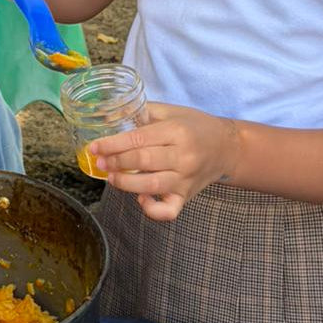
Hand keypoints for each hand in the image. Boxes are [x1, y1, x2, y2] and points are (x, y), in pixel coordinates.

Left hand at [90, 104, 240, 220]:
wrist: (227, 147)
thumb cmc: (196, 127)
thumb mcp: (173, 111)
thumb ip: (143, 112)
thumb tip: (109, 116)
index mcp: (177, 131)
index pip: (139, 139)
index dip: (112, 144)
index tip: (94, 147)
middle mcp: (183, 156)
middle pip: (142, 161)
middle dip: (116, 162)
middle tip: (100, 162)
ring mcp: (186, 179)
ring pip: (151, 185)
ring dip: (126, 183)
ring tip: (112, 178)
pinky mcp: (187, 196)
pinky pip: (169, 210)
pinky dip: (152, 210)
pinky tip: (140, 200)